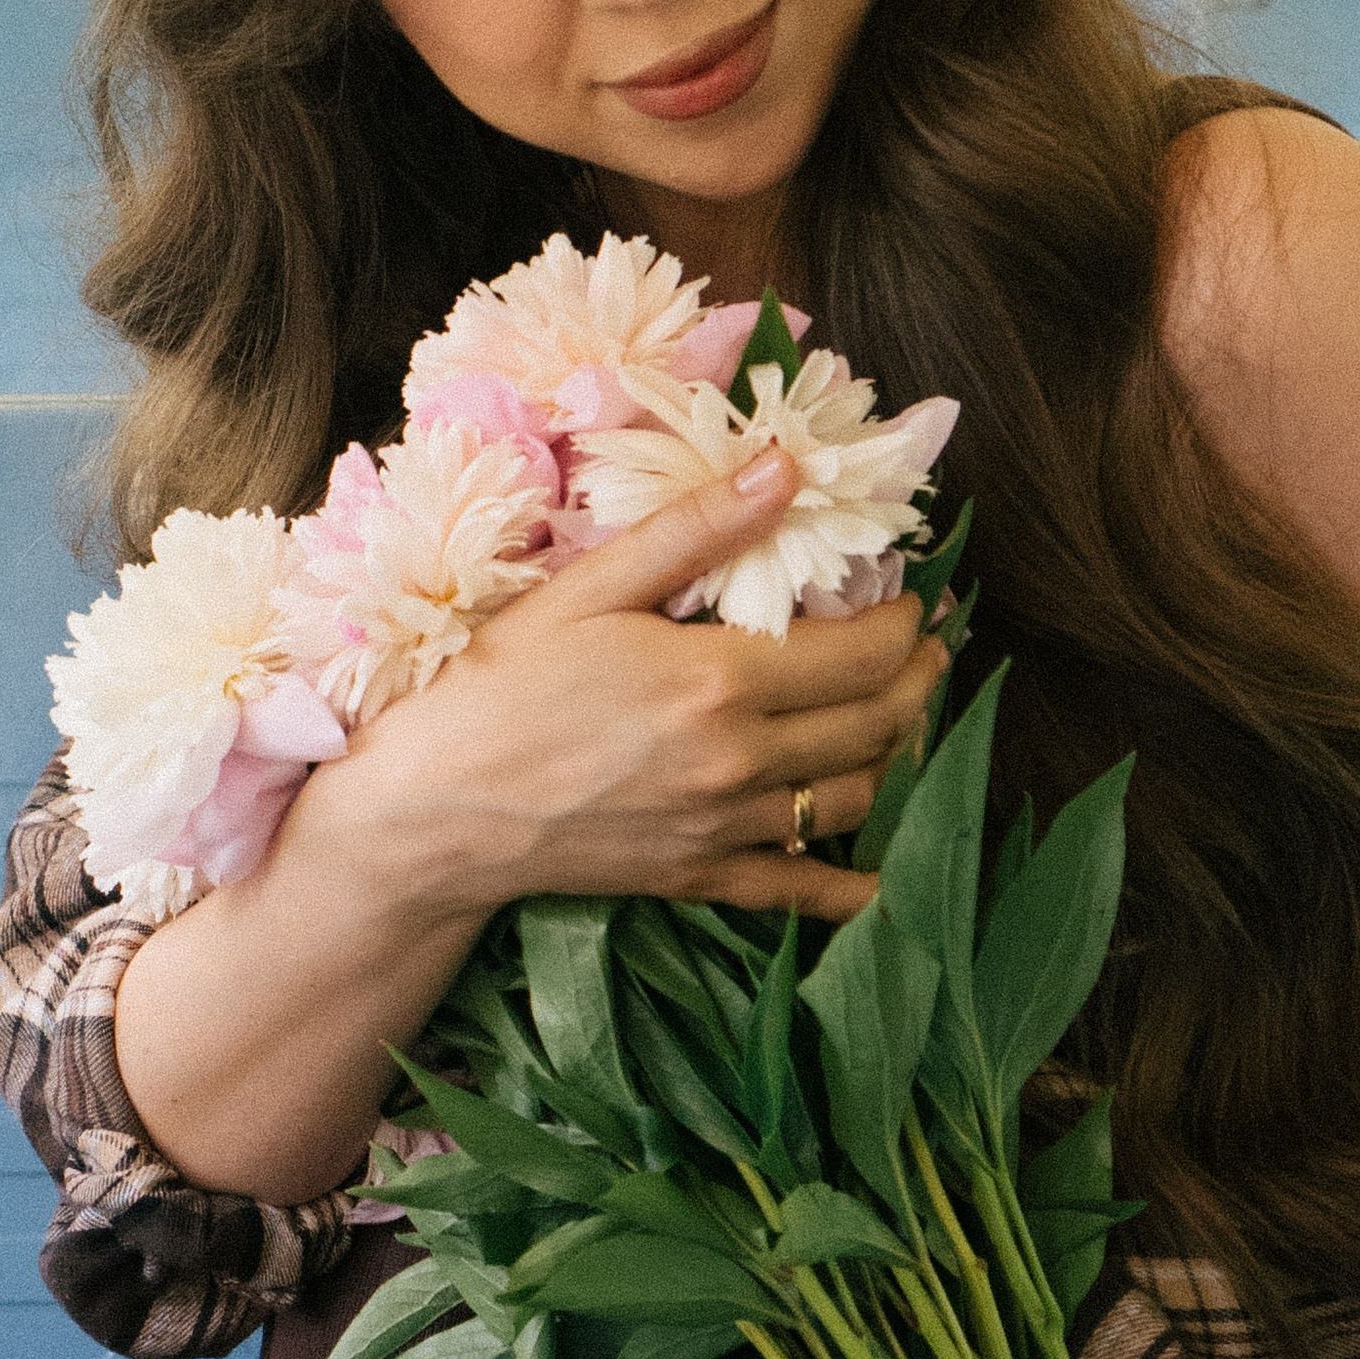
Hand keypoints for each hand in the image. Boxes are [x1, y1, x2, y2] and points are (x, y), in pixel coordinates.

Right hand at [330, 450, 945, 932]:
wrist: (431, 809)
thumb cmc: (497, 685)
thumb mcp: (588, 586)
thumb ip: (695, 528)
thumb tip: (788, 469)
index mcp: (719, 679)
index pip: (862, 652)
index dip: (905, 623)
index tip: (913, 598)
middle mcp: (738, 760)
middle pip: (876, 723)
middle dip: (919, 682)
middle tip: (929, 650)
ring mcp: (722, 826)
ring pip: (854, 798)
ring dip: (898, 756)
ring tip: (901, 719)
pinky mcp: (696, 877)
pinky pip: (800, 889)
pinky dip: (853, 887)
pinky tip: (884, 881)